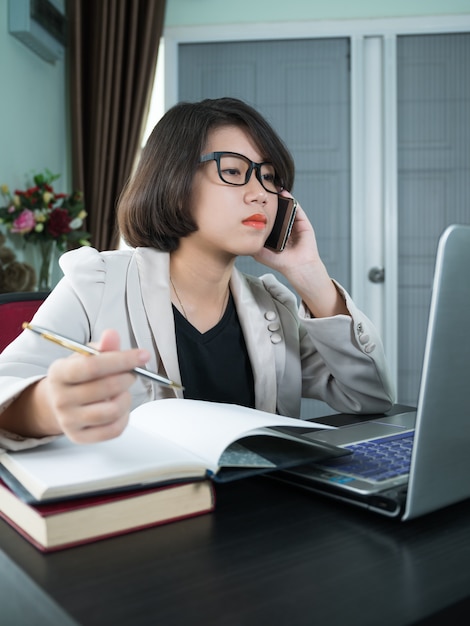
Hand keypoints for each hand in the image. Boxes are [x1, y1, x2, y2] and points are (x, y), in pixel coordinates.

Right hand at [41, 329, 149, 443]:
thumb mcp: (86, 356)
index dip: (122, 360)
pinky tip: (120, 407)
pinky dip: (124, 417)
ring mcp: (69, 420)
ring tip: (123, 391)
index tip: (144, 355)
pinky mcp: (80, 437)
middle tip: (132, 373)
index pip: (92, 366)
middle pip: (105, 388)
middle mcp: (60, 398)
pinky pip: (113, 430)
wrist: (59, 402)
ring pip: (111, 411)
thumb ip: (103, 347)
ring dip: (126, 398)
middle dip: (127, 378)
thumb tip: (112, 335)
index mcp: (59, 373)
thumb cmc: (78, 375)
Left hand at [253, 194, 322, 277]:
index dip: (261, 210)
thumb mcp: (260, 252)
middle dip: (270, 201)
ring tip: (272, 187)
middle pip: (277, 211)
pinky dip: (291, 200)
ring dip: (281, 198)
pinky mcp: (303, 223)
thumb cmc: (279, 262)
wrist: (296, 267)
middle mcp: (285, 228)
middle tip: (261, 190)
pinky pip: (297, 209)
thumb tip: (238, 233)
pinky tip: (284, 194)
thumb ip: (251, 242)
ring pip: (287, 208)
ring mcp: (294, 225)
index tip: (252, 202)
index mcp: (275, 234)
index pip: (267, 219)